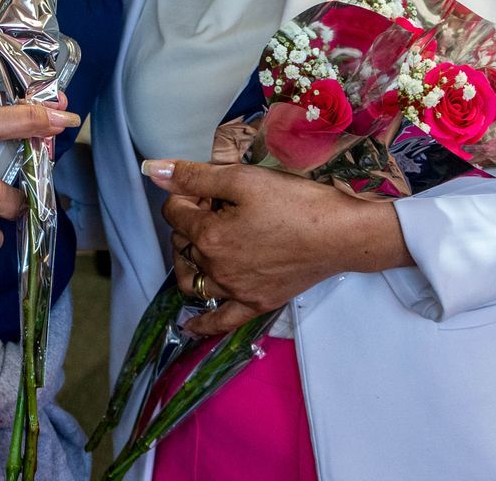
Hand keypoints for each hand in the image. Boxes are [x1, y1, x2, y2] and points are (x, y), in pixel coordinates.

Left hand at [147, 158, 412, 337]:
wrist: (340, 233)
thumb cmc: (295, 202)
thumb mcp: (243, 179)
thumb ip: (195, 176)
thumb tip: (154, 170)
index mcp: (209, 236)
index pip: (174, 211)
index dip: (189, 193)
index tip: (213, 187)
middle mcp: (216, 268)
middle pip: (182, 241)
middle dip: (191, 219)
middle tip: (220, 205)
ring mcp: (236, 291)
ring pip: (192, 279)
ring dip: (188, 260)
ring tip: (202, 243)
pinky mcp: (256, 304)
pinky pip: (221, 321)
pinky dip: (202, 324)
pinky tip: (190, 325)